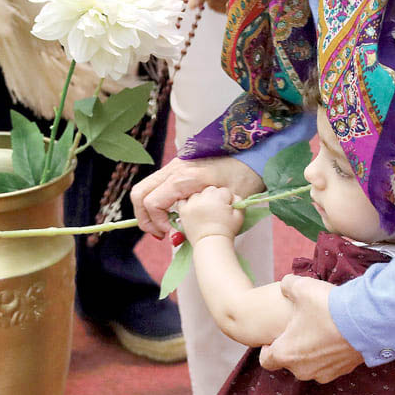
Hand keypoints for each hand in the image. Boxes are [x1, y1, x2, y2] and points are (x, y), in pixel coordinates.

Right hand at [132, 156, 264, 239]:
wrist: (254, 153)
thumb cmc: (245, 176)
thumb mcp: (226, 204)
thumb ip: (201, 222)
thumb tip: (177, 241)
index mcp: (184, 177)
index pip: (152, 202)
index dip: (157, 223)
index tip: (171, 234)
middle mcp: (174, 169)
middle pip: (140, 194)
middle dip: (145, 218)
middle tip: (160, 234)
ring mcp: (174, 166)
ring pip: (144, 188)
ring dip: (148, 210)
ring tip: (164, 226)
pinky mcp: (177, 167)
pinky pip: (156, 185)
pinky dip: (156, 201)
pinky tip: (172, 213)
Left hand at [179, 186, 242, 243]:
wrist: (211, 243)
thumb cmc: (226, 231)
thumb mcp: (239, 215)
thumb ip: (238, 201)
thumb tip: (232, 196)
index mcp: (218, 197)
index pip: (224, 191)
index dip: (226, 200)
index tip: (226, 209)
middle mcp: (204, 198)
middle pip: (210, 190)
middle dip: (214, 198)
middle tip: (215, 211)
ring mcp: (192, 203)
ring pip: (198, 194)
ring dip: (201, 200)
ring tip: (205, 212)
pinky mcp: (183, 210)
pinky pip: (183, 200)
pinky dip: (188, 203)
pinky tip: (194, 210)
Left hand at [258, 275, 363, 381]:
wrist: (368, 320)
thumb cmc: (328, 306)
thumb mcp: (301, 288)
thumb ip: (287, 286)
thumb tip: (287, 286)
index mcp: (286, 354)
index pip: (266, 361)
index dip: (266, 349)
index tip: (273, 338)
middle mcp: (304, 370)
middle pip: (290, 362)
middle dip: (292, 347)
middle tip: (299, 329)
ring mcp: (326, 373)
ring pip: (312, 365)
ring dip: (312, 352)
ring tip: (320, 331)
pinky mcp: (345, 370)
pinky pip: (331, 364)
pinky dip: (331, 353)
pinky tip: (336, 335)